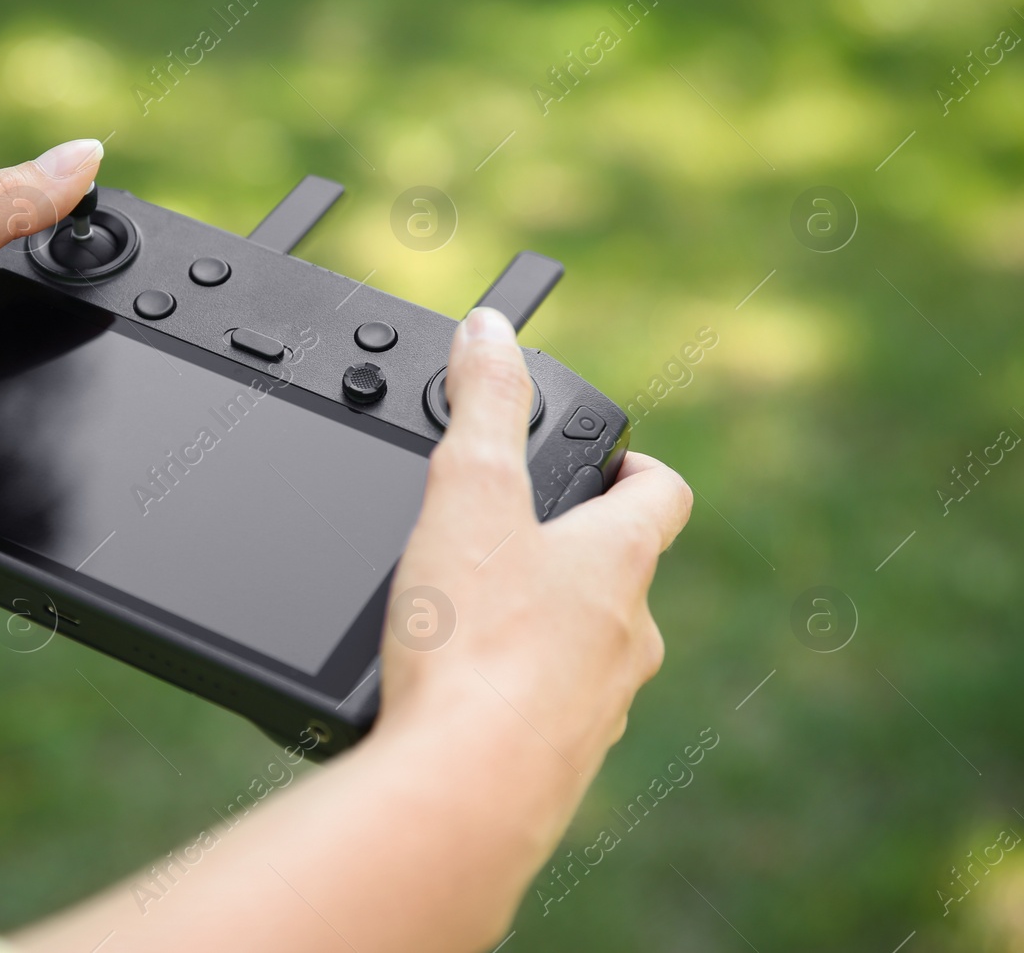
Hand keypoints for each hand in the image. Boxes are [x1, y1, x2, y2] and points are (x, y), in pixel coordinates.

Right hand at [14, 307, 692, 952]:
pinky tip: (461, 698)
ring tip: (477, 619)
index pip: (659, 497)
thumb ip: (483, 405)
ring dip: (548, 630)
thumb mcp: (468, 493)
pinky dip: (517, 698)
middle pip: (622, 579)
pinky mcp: (557, 767)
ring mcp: (598, 710)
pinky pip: (548, 717)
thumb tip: (492, 328)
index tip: (607, 459)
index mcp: (615, 563)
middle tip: (516, 537)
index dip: (635, 469)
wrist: (466, 792)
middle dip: (576, 553)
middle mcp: (626, 639)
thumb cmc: (476, 645)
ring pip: (588, 654)